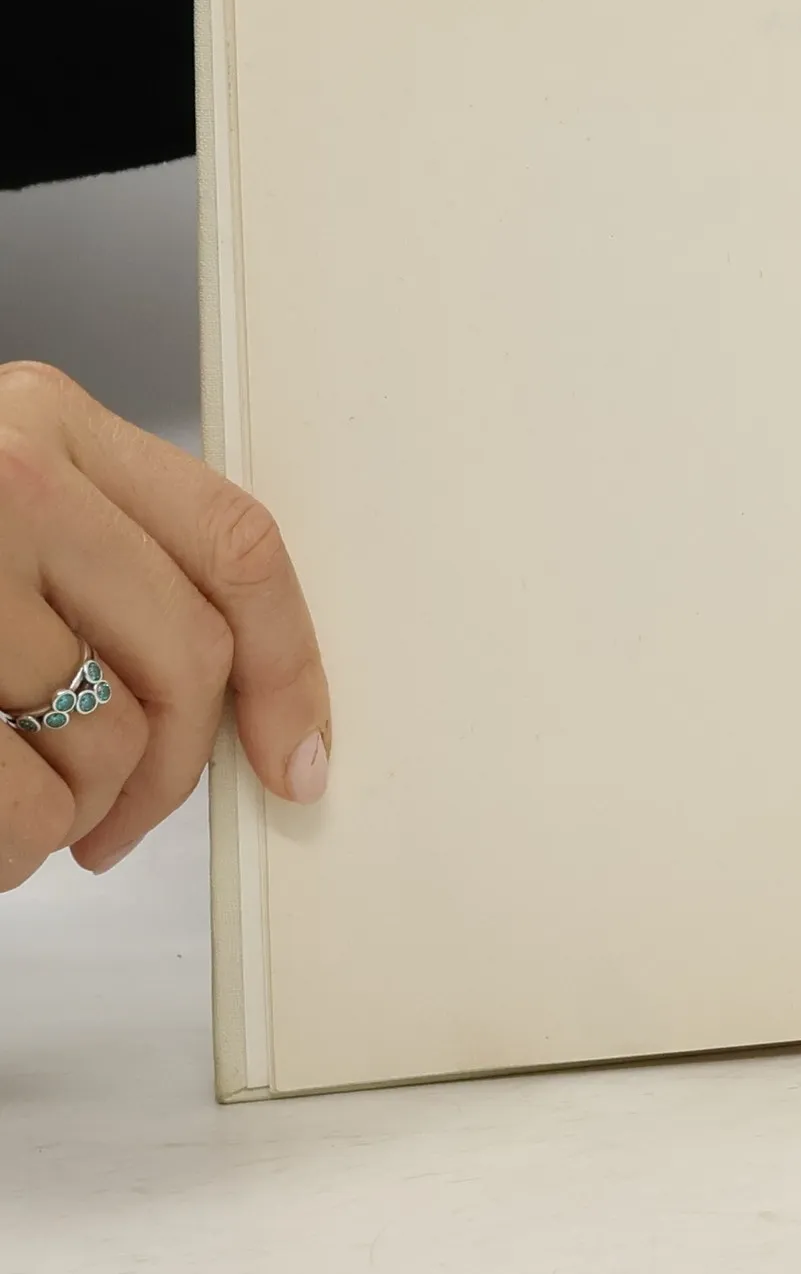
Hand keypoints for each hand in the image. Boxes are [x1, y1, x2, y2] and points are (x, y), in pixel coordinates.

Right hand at [0, 363, 328, 887]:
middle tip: (125, 818)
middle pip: (185, 659)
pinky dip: (12, 850)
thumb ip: (104, 563)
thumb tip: (244, 693)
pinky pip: (19, 807)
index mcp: (45, 424)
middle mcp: (4, 479)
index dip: (288, 664)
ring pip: (106, 742)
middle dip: (174, 769)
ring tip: (19, 808)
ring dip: (78, 814)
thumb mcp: (0, 513)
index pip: (235, 544)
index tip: (298, 751)